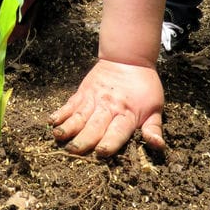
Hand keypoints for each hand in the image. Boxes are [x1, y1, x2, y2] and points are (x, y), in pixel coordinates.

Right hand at [49, 58, 165, 156]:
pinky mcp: (83, 92)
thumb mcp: (155, 107)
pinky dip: (61, 112)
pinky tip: (52, 121)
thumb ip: (153, 128)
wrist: (128, 57)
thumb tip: (158, 146)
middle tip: (73, 151)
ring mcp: (93, 98)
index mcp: (127, 114)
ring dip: (68, 127)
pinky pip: (71, 104)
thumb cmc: (144, 85)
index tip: (100, 152)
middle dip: (83, 140)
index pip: (117, 131)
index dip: (109, 142)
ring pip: (79, 115)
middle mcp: (108, 107)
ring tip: (58, 136)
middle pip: (94, 126)